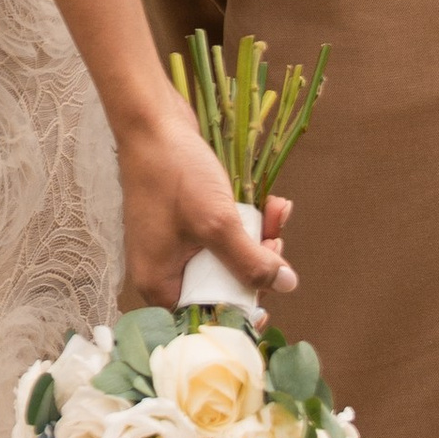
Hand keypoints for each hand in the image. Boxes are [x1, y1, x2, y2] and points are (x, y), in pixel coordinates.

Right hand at [117, 104, 296, 312]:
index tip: (272, 292)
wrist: (151, 120)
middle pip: (221, 286)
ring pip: (226, 257)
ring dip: (257, 238)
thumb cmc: (175, 174)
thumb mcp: (216, 223)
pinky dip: (244, 221)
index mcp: (160, 284)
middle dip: (256, 265)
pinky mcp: (184, 220)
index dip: (243, 308)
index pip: (207, 317)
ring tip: (277, 212)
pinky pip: (220, 234)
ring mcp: (174, 244)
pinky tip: (268, 203)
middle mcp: (164, 270)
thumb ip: (250, 261)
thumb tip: (287, 286)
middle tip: (278, 242)